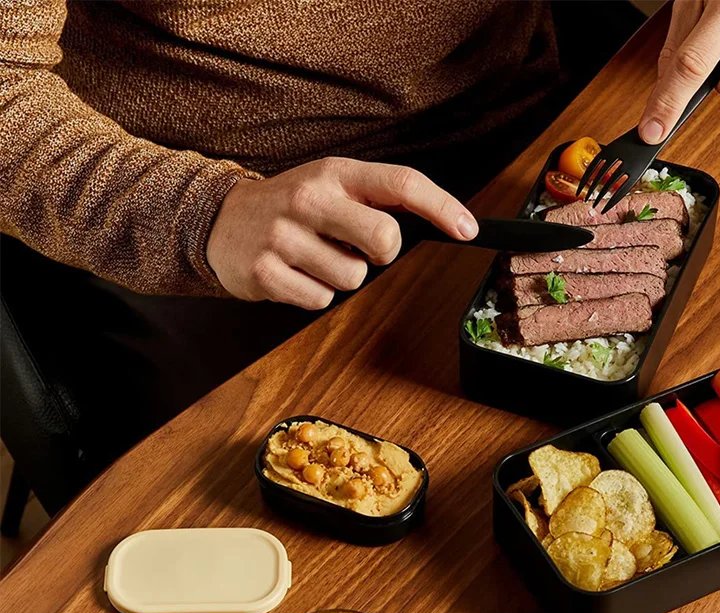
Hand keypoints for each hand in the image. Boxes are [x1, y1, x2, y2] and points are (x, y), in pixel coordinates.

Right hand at [207, 158, 477, 308]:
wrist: (218, 221)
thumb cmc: (293, 206)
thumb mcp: (332, 184)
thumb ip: (378, 198)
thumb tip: (441, 223)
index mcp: (335, 173)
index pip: (401, 183)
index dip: (442, 207)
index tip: (468, 228)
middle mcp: (310, 199)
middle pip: (385, 239)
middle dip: (382, 253)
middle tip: (356, 246)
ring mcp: (284, 236)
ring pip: (354, 278)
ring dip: (343, 275)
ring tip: (314, 257)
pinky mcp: (266, 273)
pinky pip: (321, 300)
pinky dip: (315, 293)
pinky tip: (295, 272)